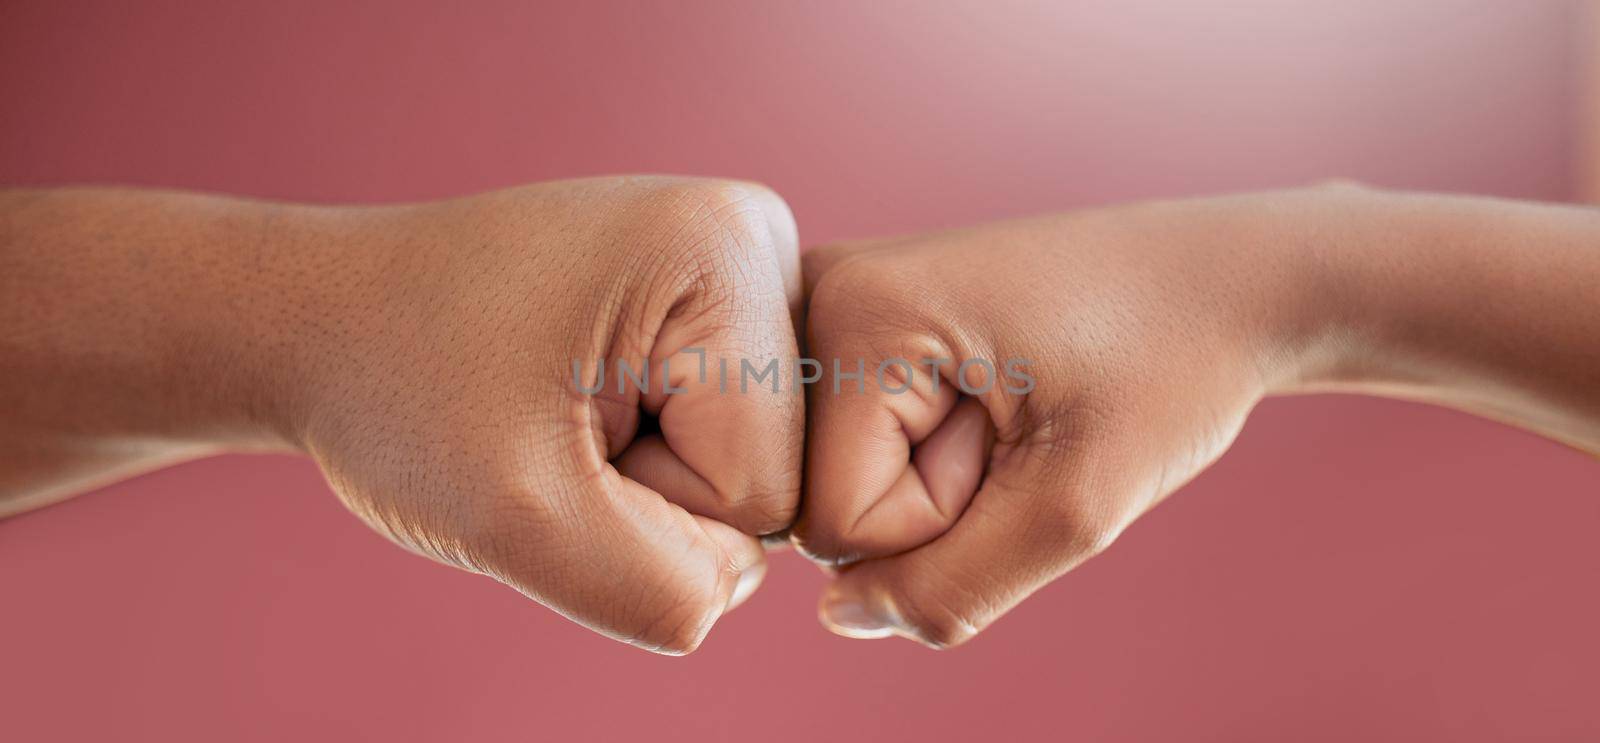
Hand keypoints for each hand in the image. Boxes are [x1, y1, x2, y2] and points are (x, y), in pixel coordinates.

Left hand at [269, 177, 803, 652]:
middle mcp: (756, 234)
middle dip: (654, 489)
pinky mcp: (713, 294)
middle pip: (774, 471)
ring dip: (651, 474)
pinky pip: (729, 434)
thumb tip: (740, 586)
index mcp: (727, 250)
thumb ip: (662, 592)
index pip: (760, 488)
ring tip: (558, 408)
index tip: (549, 435)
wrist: (327, 320)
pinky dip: (653, 448)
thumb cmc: (399, 393)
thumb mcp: (518, 519)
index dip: (644, 504)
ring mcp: (740, 259)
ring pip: (755, 461)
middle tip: (548, 425)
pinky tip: (582, 398)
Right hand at [794, 188, 1344, 646]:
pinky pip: (856, 451)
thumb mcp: (1075, 506)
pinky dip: (927, 453)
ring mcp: (829, 304)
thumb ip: (948, 588)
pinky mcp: (854, 323)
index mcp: (855, 309)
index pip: (836, 525)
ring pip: (837, 483)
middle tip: (1022, 418)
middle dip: (931, 501)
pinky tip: (985, 395)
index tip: (1023, 435)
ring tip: (1012, 403)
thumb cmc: (1167, 364)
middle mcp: (817, 292)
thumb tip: (837, 618)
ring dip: (933, 479)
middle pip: (821, 505)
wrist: (1219, 280)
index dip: (944, 522)